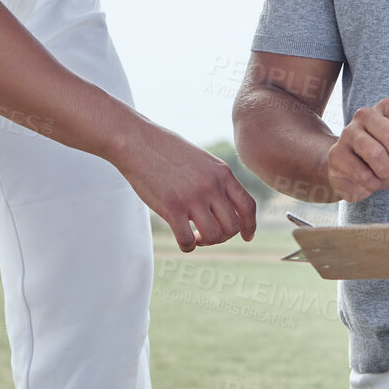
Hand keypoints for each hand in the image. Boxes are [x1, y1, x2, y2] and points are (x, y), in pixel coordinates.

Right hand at [116, 122, 257, 251]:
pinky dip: (187, 246)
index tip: (246, 237)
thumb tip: (224, 205)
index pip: (248, 206)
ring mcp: (192, 197)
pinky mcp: (171, 208)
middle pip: (233, 226)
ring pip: (213, 236)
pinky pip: (187, 241)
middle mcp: (212, 186)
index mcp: (222, 173)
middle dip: (223, 237)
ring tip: (194, 235)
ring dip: (205, 242)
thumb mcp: (202, 161)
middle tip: (207, 233)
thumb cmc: (167, 150)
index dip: (250, 226)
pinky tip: (182, 239)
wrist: (138, 141)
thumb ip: (216, 180)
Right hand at [325, 98, 388, 202]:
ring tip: (382, 172)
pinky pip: (362, 174)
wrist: (357, 175)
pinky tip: (367, 180)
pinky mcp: (336, 154)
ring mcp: (347, 132)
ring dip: (385, 172)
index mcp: (387, 108)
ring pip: (375, 154)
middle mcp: (365, 114)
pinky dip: (372, 184)